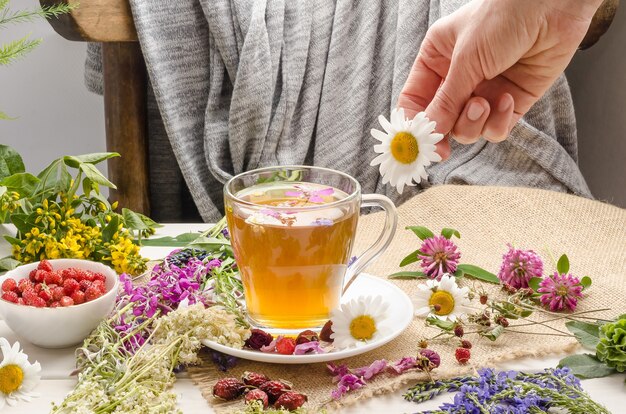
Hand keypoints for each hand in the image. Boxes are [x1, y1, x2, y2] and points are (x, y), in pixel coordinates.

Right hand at [398, 0, 601, 158]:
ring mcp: (484, 91)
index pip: (414, 100)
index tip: (417, 145)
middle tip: (444, 147)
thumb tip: (430, 132)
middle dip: (446, 129)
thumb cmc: (503, 16)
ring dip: (474, 122)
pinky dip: (499, 122)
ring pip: (467, 129)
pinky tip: (507, 100)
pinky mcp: (511, 102)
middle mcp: (458, 78)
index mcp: (436, 60)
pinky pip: (495, 129)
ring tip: (485, 102)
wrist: (553, 5)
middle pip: (441, 121)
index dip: (414, 124)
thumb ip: (447, 100)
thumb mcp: (466, 60)